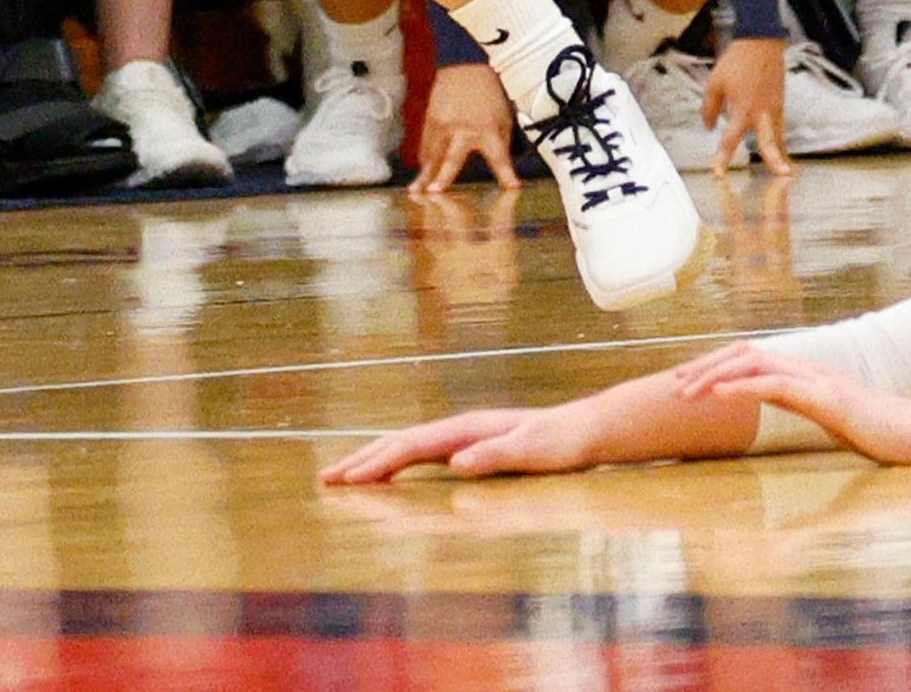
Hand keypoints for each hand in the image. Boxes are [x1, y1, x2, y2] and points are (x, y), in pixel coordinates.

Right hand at [319, 404, 597, 484]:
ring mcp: (464, 438)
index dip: (378, 464)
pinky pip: (423, 457)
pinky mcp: (472, 448)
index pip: (411, 446)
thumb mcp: (531, 451)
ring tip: (345, 476)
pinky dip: (397, 464)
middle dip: (361, 460)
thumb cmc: (561, 443)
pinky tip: (391, 475)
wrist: (586, 431)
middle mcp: (460, 430)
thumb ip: (494, 454)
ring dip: (374, 460)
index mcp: (467, 430)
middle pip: (399, 442)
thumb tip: (456, 461)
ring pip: (408, 448)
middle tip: (324, 478)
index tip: (348, 481)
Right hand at [416, 62, 521, 192]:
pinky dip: (424, 161)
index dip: (506, 174)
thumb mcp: (504, 118)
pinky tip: (420, 175)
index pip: (499, 156)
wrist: (464, 67)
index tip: (512, 188)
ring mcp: (444, 125)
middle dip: (444, 176)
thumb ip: (501, 144)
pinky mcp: (431, 121)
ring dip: (424, 175)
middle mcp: (464, 129)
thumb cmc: (488, 95)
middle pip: (452, 157)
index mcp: (488, 129)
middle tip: (435, 192)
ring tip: (416, 191)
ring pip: (433, 155)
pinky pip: (426, 146)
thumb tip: (503, 168)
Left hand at [670, 341, 910, 463]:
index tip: (688, 383)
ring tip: (685, 392)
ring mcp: (816, 378)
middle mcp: (807, 368)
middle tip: (673, 386)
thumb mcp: (831, 420)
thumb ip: (805, 409)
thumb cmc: (877, 431)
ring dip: (714, 375)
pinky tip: (720, 395)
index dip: (717, 366)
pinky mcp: (824, 396)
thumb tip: (781, 412)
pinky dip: (743, 386)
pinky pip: (776, 384)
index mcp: (805, 374)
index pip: (752, 358)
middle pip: (744, 352)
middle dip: (705, 366)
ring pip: (753, 361)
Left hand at [702, 34, 791, 173]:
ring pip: (778, 136)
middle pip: (769, 143)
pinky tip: (779, 148)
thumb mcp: (714, 83)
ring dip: (780, 154)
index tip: (719, 172)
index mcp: (742, 109)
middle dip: (776, 161)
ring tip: (786, 172)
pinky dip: (780, 139)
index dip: (723, 158)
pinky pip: (779, 126)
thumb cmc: (737, 61)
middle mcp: (760, 112)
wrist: (760, 43)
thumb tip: (708, 125)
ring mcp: (773, 108)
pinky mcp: (780, 102)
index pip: (730, 139)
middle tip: (783, 176)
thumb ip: (709, 108)